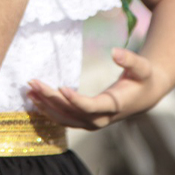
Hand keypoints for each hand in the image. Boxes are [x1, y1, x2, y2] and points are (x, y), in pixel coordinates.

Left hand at [27, 48, 165, 130]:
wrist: (145, 96)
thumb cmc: (143, 78)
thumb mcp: (141, 66)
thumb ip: (129, 59)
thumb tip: (115, 52)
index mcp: (114, 106)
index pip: (91, 107)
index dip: (76, 100)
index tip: (61, 88)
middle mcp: (101, 119)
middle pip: (72, 113)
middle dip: (51, 99)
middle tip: (34, 83)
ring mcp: (92, 122)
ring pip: (65, 119)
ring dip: (46, 106)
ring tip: (29, 90)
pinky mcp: (86, 120)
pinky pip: (64, 119)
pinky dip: (49, 111)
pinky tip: (35, 100)